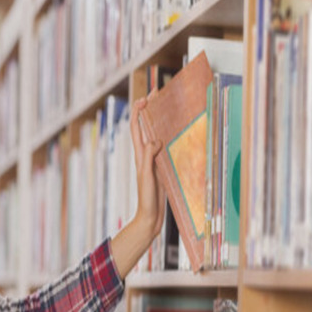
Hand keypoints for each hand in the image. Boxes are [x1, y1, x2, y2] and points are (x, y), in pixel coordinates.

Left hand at [130, 92, 165, 240]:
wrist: (149, 218)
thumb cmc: (146, 199)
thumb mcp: (146, 176)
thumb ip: (148, 158)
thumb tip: (155, 140)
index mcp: (140, 156)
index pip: (137, 128)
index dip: (139, 111)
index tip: (146, 98)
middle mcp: (145, 156)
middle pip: (144, 127)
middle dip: (148, 110)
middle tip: (156, 94)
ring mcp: (153, 162)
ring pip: (154, 136)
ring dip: (158, 121)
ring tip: (165, 108)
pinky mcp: (160, 169)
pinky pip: (163, 149)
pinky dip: (167, 138)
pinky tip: (174, 135)